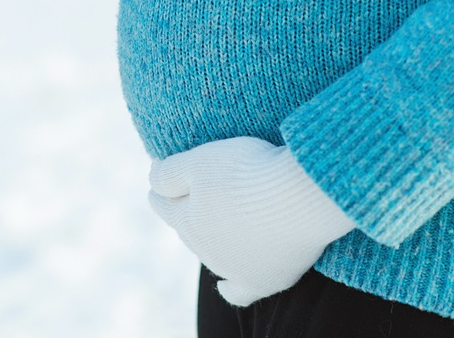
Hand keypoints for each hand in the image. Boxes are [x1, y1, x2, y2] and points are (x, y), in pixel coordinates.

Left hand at [148, 136, 355, 306]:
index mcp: (186, 221)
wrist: (301, 195)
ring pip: (212, 253)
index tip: (165, 172)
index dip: (162, 185)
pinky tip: (227, 283)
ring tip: (222, 219)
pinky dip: (231, 286)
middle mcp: (205, 251)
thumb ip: (169, 173)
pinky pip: (239, 292)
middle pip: (187, 227)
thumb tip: (151, 179)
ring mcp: (234, 269)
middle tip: (201, 188)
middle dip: (188, 209)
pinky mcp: (264, 280)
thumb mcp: (201, 161)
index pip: (162, 202)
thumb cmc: (250, 172)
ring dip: (212, 237)